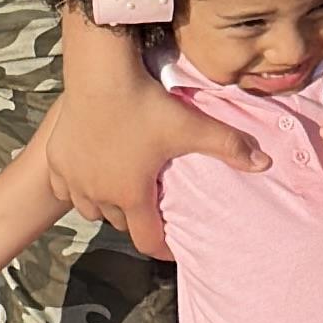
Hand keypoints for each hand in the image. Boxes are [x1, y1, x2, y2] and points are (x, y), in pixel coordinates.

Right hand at [46, 66, 267, 260]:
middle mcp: (99, 195)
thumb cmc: (145, 103)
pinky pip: (64, 187)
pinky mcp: (57, 159)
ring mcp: (74, 178)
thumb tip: (265, 162)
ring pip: (90, 208)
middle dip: (137, 219)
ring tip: (120, 190)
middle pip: (120, 222)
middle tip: (151, 205)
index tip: (174, 247)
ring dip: (105, 205)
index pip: (148, 240)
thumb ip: (228, 146)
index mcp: (132, 194)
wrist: (99, 74)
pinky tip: (87, 173)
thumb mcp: (191, 126)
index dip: (164, 248)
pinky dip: (75, 186)